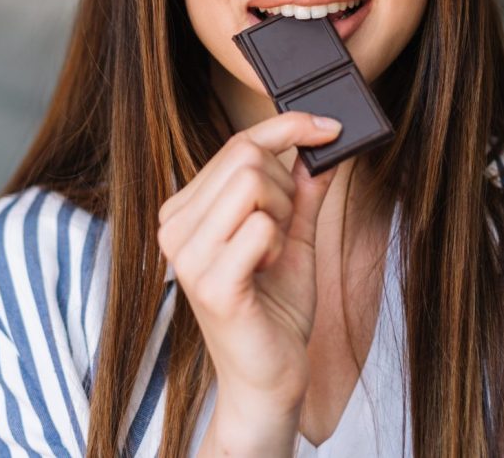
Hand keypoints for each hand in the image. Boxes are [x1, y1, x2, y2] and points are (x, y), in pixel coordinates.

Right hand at [157, 112, 340, 434]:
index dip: (287, 126)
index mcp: (186, 211)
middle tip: (286, 229)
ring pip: (252, 182)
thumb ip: (302, 191)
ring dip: (282, 214)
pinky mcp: (210, 283)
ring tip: (273, 253)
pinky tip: (267, 274)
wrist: (269, 378)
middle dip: (285, 186)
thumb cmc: (274, 310)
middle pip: (246, 157)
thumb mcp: (293, 237)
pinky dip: (280, 245)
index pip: (236, 145)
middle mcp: (175, 227)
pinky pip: (262, 227)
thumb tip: (321, 145)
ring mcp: (187, 255)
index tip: (329, 126)